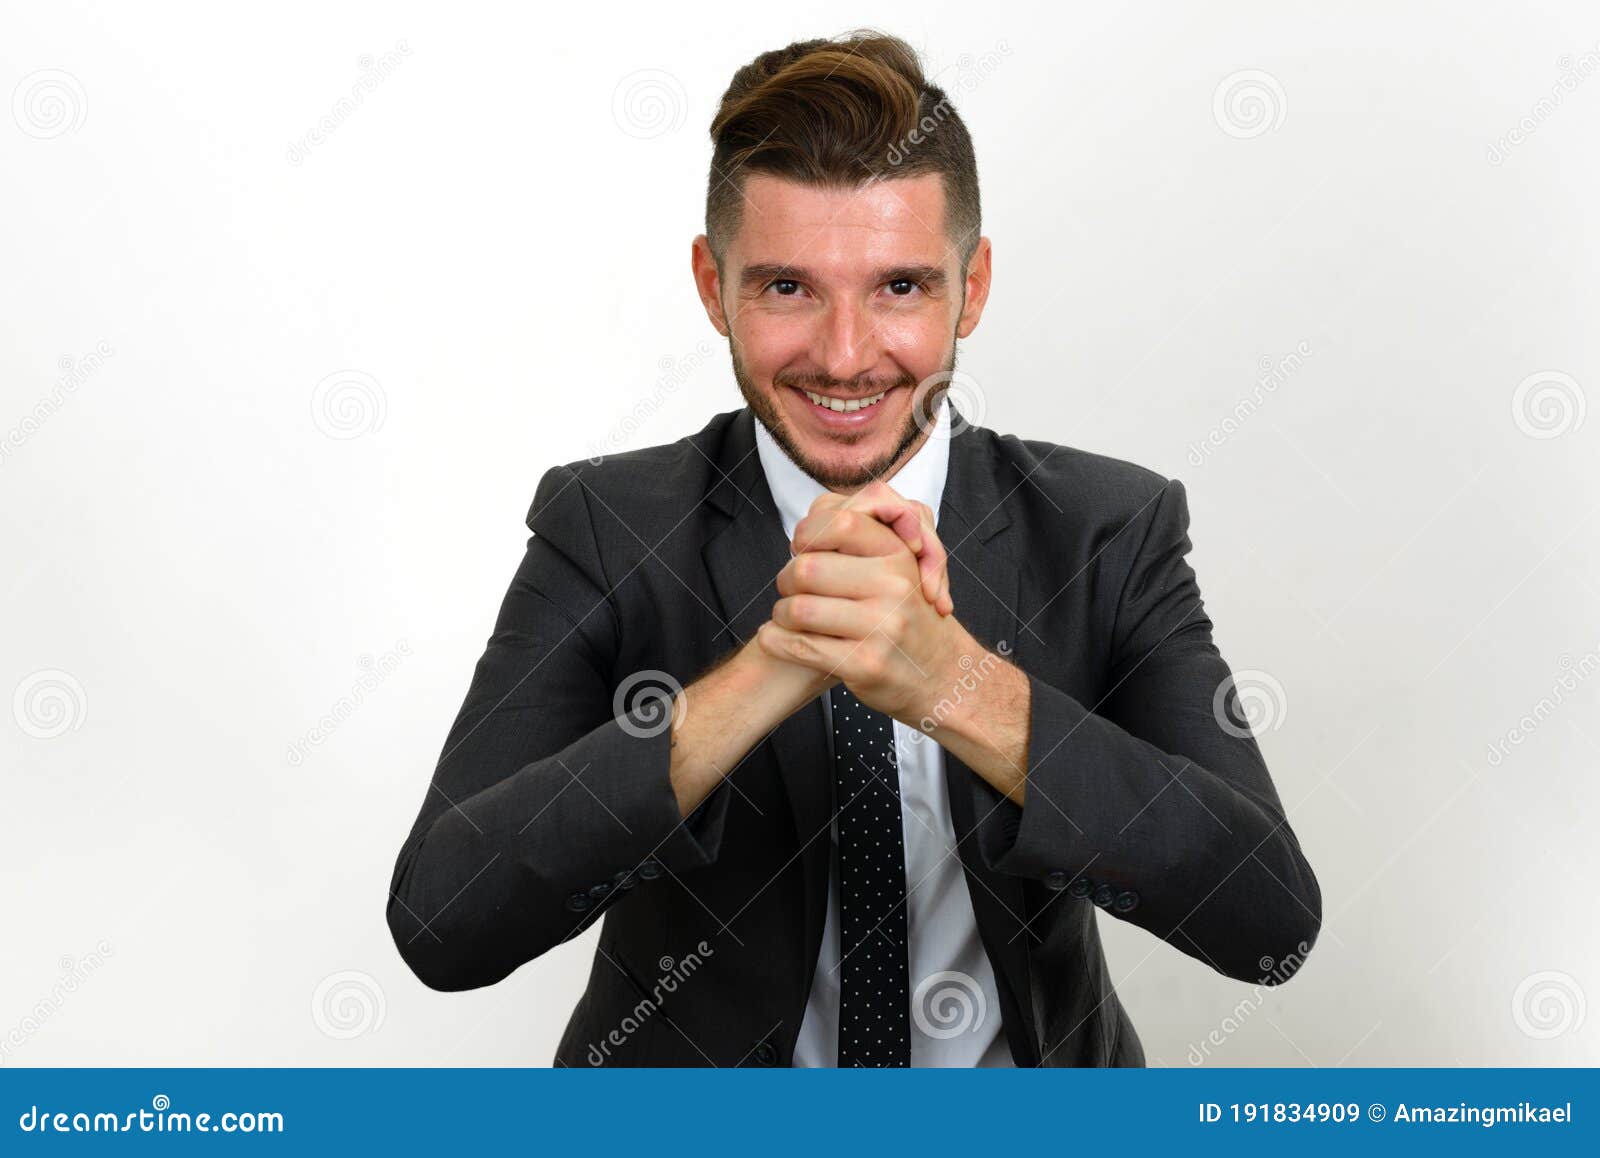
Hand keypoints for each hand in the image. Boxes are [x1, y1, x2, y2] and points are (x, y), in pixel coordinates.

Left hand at [760, 497, 979, 726]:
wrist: (942, 676)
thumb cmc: (909, 616)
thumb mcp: (903, 565)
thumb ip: (868, 532)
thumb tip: (814, 519)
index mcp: (899, 555)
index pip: (840, 523)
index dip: (808, 533)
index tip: (802, 548)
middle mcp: (894, 587)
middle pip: (807, 568)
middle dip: (786, 578)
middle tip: (789, 588)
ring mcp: (882, 627)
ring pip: (798, 609)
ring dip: (780, 614)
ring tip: (787, 616)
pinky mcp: (865, 663)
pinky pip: (799, 646)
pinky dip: (776, 641)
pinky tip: (776, 638)